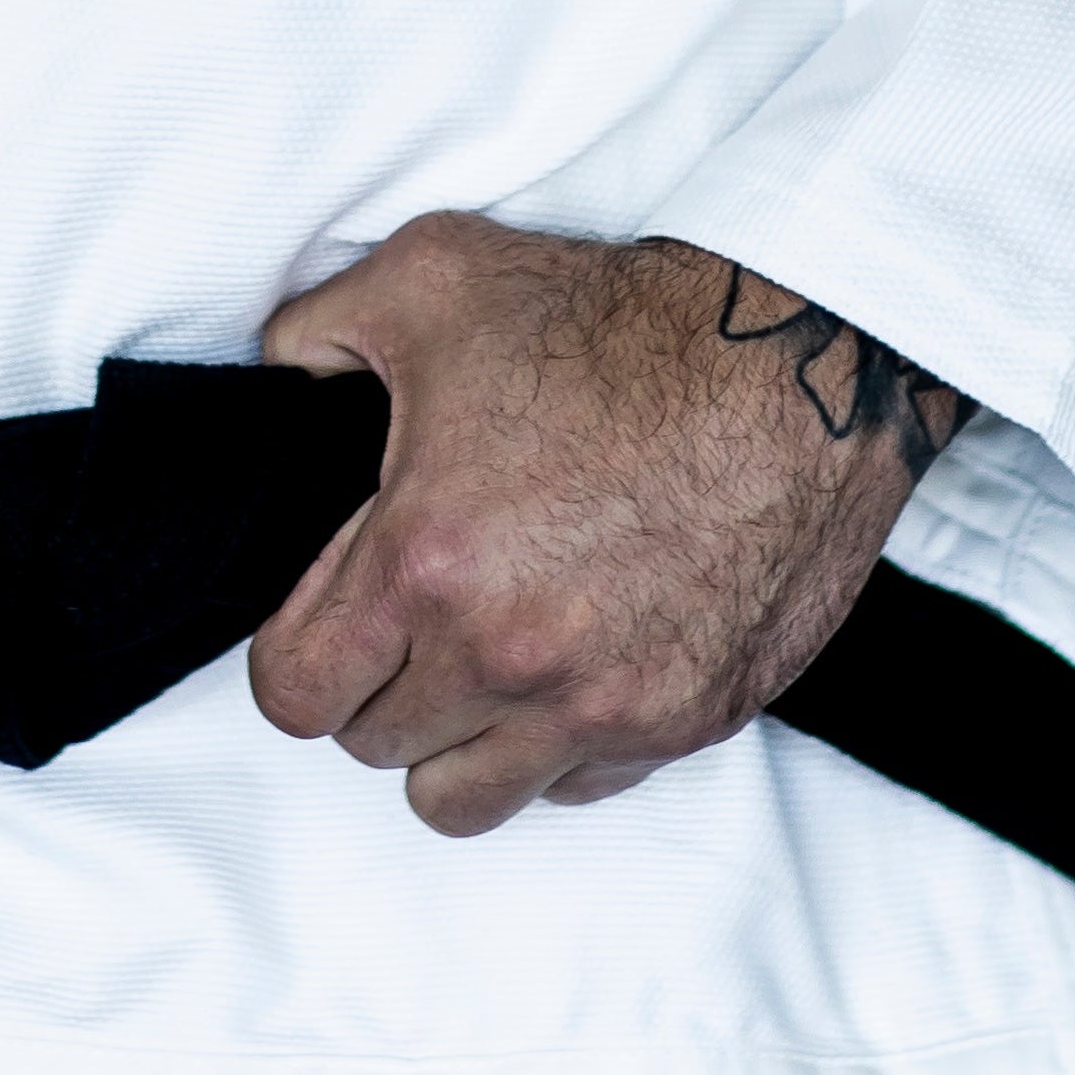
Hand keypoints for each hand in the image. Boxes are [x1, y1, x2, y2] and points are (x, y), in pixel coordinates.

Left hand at [249, 217, 965, 837]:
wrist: (795, 360)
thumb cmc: (619, 320)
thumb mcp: (430, 276)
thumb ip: (314, 333)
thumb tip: (278, 384)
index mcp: (425, 564)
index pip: (294, 695)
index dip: (297, 650)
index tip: (328, 610)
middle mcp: (508, 657)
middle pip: (375, 746)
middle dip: (378, 680)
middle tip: (413, 608)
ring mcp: (601, 704)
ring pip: (465, 798)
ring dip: (455, 738)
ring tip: (479, 656)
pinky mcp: (683, 722)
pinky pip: (575, 785)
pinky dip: (555, 742)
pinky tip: (568, 657)